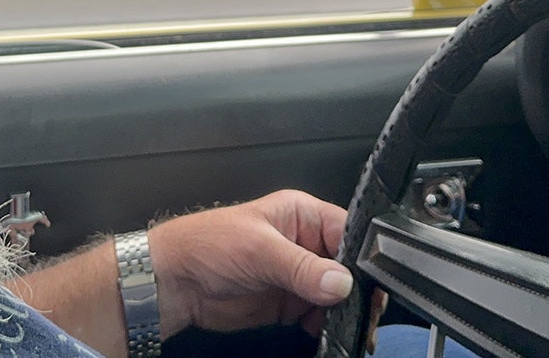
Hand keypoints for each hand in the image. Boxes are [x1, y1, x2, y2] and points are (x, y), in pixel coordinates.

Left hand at [147, 189, 353, 337]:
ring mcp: (298, 275)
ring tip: (351, 326)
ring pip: (337, 295)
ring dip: (345, 312)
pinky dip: (327, 326)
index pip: (347, 230)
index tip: (373, 281)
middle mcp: (304, 243)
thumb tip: (340, 281)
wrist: (175, 283)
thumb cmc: (206, 245)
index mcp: (301, 215)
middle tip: (366, 310)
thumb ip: (301, 267)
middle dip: (358, 289)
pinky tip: (328, 332)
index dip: (363, 255)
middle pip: (347, 266)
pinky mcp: (289, 303)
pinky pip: (319, 316)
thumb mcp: (258, 250)